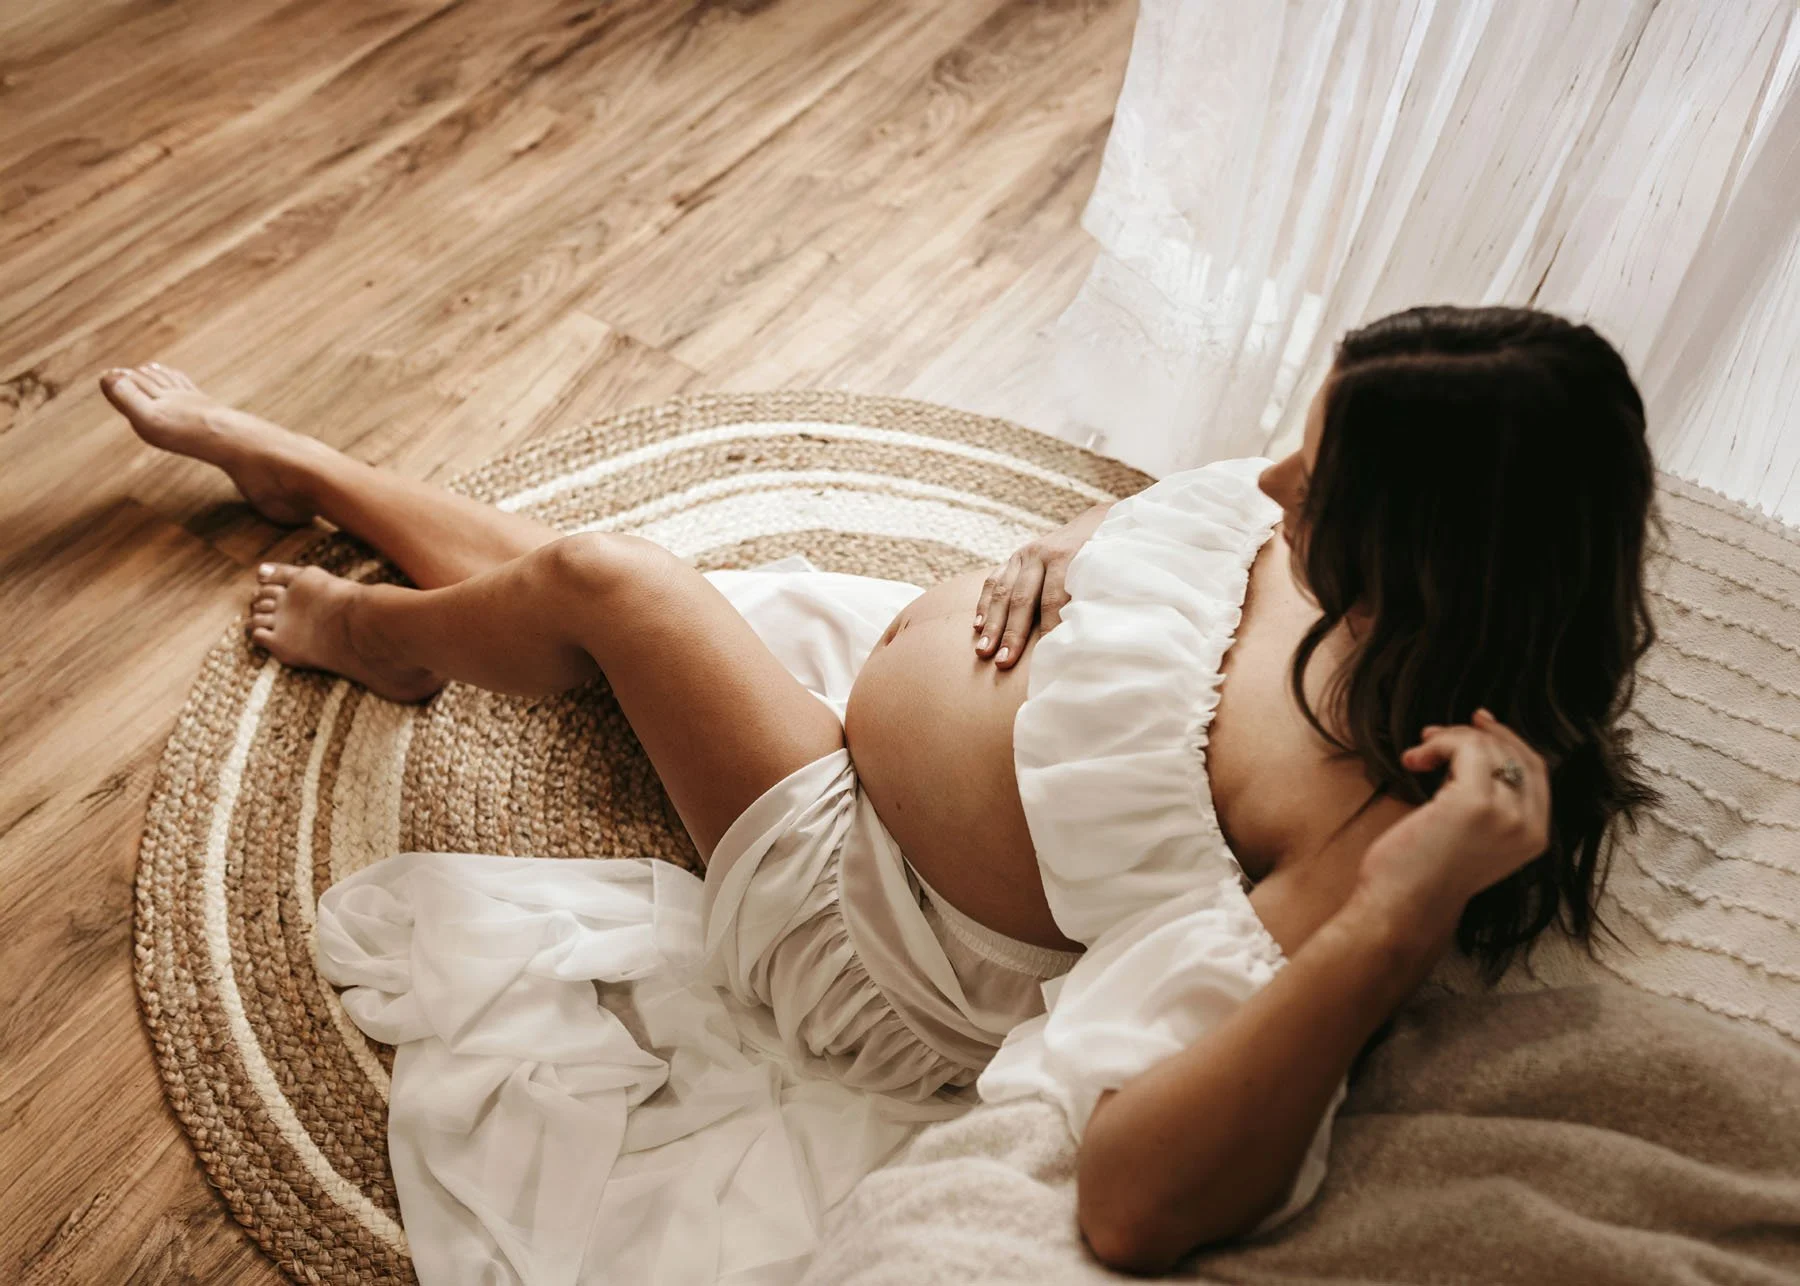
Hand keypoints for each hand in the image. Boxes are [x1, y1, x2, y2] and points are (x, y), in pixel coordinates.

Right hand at [974, 503, 1109, 668]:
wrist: (1096, 523)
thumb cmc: (1105, 556)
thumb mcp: (1107, 570)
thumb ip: (1094, 596)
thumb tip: (1088, 636)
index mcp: (1065, 556)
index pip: (1054, 599)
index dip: (1049, 628)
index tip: (1046, 656)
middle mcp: (1039, 554)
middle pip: (1022, 599)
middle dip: (1012, 633)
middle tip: (1003, 662)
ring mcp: (1023, 555)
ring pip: (1002, 592)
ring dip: (992, 624)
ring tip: (983, 651)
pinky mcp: (1013, 559)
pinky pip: (993, 581)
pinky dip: (985, 604)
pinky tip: (977, 627)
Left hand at [1356, 709, 1551, 922]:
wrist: (1400, 909)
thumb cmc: (1420, 875)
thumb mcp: (1470, 839)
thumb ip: (1487, 806)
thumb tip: (1474, 752)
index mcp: (1534, 836)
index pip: (1534, 770)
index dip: (1508, 740)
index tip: (1476, 723)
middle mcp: (1529, 825)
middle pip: (1515, 753)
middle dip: (1474, 735)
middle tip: (1431, 735)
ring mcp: (1507, 814)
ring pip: (1489, 747)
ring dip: (1448, 740)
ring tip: (1416, 756)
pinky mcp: (1475, 803)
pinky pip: (1466, 748)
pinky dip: (1439, 743)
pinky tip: (1413, 760)